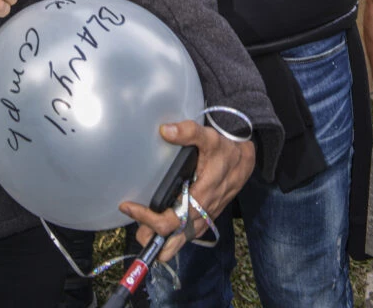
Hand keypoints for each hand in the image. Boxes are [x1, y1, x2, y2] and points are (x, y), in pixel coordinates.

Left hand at [119, 120, 254, 262]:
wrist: (244, 160)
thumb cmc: (225, 150)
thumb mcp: (209, 137)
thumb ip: (188, 132)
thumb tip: (165, 130)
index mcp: (200, 199)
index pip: (169, 221)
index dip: (147, 218)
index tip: (128, 206)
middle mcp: (201, 216)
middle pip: (171, 243)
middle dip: (151, 239)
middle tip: (135, 226)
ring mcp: (202, 220)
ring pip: (178, 243)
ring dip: (159, 240)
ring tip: (143, 224)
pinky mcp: (203, 220)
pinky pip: (184, 236)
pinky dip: (170, 235)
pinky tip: (158, 220)